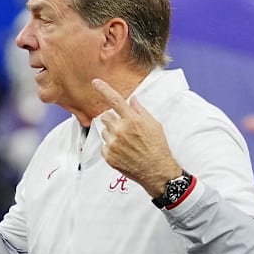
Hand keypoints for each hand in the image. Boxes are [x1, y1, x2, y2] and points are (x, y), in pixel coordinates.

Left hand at [92, 79, 181, 197]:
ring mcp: (113, 144)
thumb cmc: (158, 147)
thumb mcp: (154, 125)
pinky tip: (123, 151)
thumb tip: (132, 99)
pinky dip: (111, 146)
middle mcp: (121, 130)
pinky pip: (104, 145)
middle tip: (123, 127)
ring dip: (112, 133)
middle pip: (105, 116)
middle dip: (112, 119)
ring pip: (104, 131)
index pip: (115, 100)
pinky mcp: (108, 155)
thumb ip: (140, 110)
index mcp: (133, 120)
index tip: (95, 82)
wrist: (157, 171)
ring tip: (126, 142)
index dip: (103, 89)